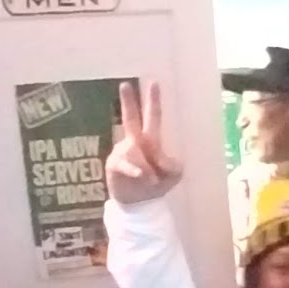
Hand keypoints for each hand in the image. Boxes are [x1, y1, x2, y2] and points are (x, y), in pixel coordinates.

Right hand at [106, 80, 182, 206]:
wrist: (139, 204)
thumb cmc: (156, 184)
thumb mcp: (173, 175)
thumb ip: (173, 164)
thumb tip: (160, 158)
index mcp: (150, 140)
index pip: (153, 117)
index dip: (153, 101)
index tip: (154, 83)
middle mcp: (134, 142)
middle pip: (130, 119)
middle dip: (128, 102)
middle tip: (125, 84)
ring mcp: (122, 152)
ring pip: (136, 151)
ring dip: (148, 168)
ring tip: (152, 181)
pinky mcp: (114, 165)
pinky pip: (127, 165)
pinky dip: (137, 171)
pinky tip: (143, 176)